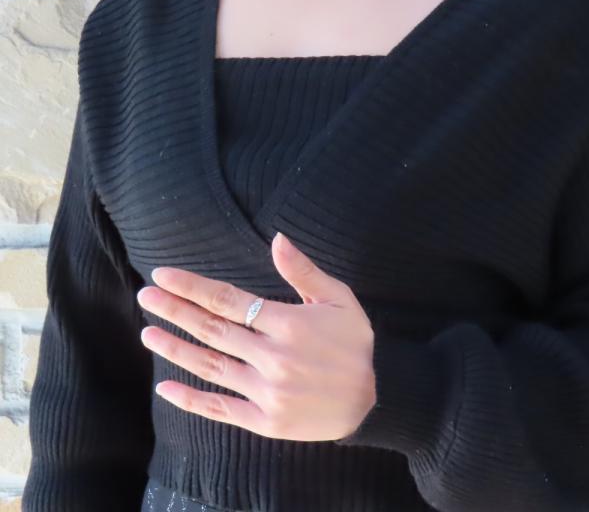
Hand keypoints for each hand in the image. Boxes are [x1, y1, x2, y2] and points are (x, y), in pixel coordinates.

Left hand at [136, 231, 375, 441]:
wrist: (373, 400)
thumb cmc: (354, 344)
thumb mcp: (339, 299)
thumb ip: (304, 271)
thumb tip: (277, 238)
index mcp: (288, 323)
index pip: (228, 299)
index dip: (192, 286)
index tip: (163, 276)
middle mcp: (272, 357)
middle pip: (212, 329)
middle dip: (175, 310)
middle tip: (145, 296)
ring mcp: (266, 391)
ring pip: (210, 366)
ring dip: (175, 348)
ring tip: (147, 333)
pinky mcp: (265, 420)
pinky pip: (221, 408)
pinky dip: (191, 399)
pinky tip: (165, 387)